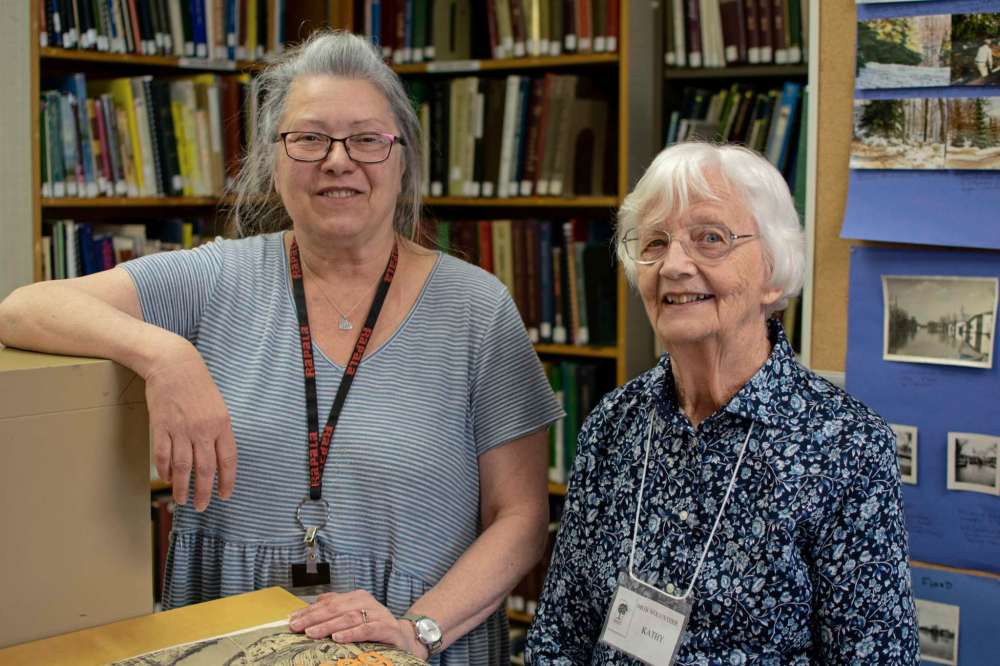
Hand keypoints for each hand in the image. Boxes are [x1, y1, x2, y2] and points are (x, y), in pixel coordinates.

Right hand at [144, 336, 236, 510]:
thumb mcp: (217, 406)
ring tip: (182, 500)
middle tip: (201, 506)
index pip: (227, 460)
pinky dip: (164, 471)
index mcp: (222, 424)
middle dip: (203, 492)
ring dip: (182, 487)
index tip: (224, 495)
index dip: (227, 481)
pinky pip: (162, 455)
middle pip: (205, 469)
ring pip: (182, 467)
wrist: (174, 364)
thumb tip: (218, 456)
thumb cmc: (197, 384)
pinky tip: (167, 479)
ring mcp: (181, 429)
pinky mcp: (161, 426)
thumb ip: (219, 430)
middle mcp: (203, 429)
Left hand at [287, 590, 427, 658]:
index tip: (292, 620)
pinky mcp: (387, 628)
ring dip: (328, 625)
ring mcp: (378, 614)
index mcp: (357, 597)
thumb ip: (336, 607)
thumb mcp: (354, 615)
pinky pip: (367, 629)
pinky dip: (351, 633)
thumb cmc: (374, 627)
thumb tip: (313, 603)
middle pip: (336, 608)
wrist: (405, 638)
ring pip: (349, 617)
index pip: (329, 602)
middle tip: (297, 627)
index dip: (309, 611)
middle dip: (314, 617)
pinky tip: (338, 638)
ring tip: (311, 633)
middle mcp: (367, 602)